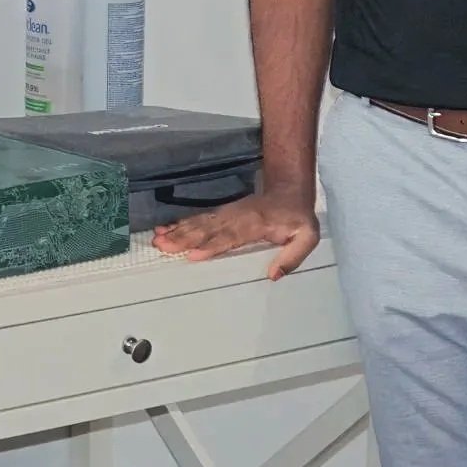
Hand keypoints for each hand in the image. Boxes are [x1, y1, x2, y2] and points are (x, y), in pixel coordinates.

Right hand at [152, 187, 319, 280]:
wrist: (290, 190)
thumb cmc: (298, 218)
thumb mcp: (308, 237)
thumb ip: (293, 257)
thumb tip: (272, 275)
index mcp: (256, 224)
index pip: (231, 236)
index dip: (212, 245)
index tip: (193, 255)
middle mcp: (237, 217)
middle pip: (208, 228)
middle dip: (185, 237)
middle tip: (163, 246)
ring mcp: (228, 213)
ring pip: (200, 222)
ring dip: (178, 231)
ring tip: (158, 239)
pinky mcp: (223, 213)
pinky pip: (201, 218)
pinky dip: (181, 223)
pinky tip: (166, 228)